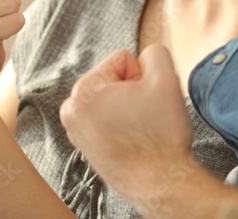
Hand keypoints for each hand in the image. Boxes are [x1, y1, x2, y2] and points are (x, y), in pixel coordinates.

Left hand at [59, 46, 203, 211]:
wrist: (160, 184)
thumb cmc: (160, 135)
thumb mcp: (166, 79)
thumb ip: (155, 53)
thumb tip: (144, 57)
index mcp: (84, 90)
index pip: (122, 60)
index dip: (142, 76)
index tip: (147, 100)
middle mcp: (72, 110)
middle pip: (113, 80)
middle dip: (132, 92)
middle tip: (145, 117)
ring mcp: (76, 130)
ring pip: (112, 100)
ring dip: (128, 108)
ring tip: (139, 130)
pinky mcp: (86, 146)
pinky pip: (108, 120)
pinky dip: (122, 125)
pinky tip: (133, 141)